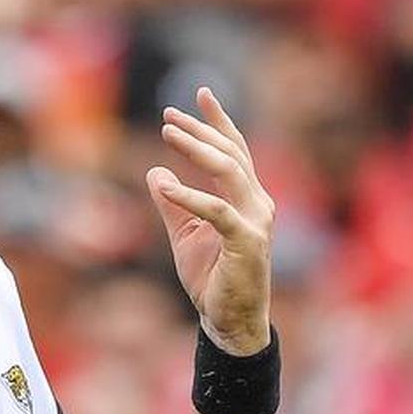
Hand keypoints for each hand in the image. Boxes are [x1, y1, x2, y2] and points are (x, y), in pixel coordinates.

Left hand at [146, 87, 274, 355]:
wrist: (228, 320)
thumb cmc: (211, 276)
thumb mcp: (183, 233)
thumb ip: (172, 203)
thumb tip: (155, 172)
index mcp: (247, 198)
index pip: (235, 150)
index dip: (218, 121)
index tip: (199, 93)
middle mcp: (257, 203)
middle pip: (231, 153)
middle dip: (201, 129)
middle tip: (169, 113)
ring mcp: (256, 222)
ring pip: (229, 171)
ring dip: (198, 149)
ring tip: (167, 132)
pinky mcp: (247, 243)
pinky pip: (218, 211)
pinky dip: (190, 196)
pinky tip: (164, 186)